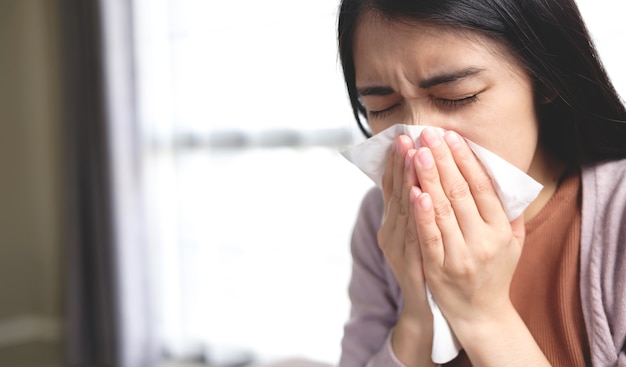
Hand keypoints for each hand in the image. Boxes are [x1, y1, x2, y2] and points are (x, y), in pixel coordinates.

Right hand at [378, 135, 434, 365]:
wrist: (429, 311)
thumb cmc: (430, 267)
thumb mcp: (420, 234)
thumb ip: (422, 208)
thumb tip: (429, 177)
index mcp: (395, 222)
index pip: (395, 185)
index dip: (398, 161)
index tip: (405, 136)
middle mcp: (391, 232)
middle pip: (396, 192)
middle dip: (401, 162)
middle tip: (406, 136)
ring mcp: (398, 249)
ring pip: (402, 209)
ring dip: (407, 179)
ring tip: (412, 153)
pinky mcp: (409, 265)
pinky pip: (414, 235)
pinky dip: (415, 214)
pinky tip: (418, 195)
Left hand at [411, 128, 530, 357]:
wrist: (480, 315)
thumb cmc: (495, 272)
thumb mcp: (513, 242)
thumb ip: (509, 211)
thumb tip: (501, 174)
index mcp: (501, 230)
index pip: (483, 187)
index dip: (466, 160)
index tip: (452, 137)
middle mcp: (482, 241)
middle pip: (460, 193)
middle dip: (442, 160)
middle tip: (427, 134)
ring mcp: (459, 255)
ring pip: (442, 210)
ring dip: (428, 178)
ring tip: (416, 152)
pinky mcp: (437, 268)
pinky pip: (428, 236)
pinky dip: (421, 213)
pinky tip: (413, 191)